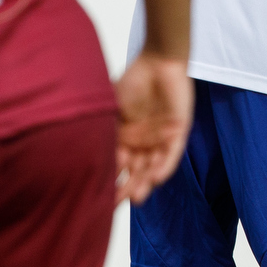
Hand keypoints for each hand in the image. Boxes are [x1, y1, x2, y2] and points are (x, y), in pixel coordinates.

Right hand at [113, 53, 192, 204]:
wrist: (160, 62)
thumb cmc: (133, 81)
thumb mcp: (113, 108)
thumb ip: (106, 130)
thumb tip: (87, 153)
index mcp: (125, 138)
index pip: (117, 164)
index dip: (110, 178)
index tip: (100, 194)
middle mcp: (142, 143)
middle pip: (134, 171)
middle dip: (126, 188)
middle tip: (117, 203)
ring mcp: (160, 140)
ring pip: (152, 167)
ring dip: (145, 183)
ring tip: (136, 198)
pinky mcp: (178, 135)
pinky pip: (171, 156)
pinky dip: (164, 167)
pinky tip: (155, 178)